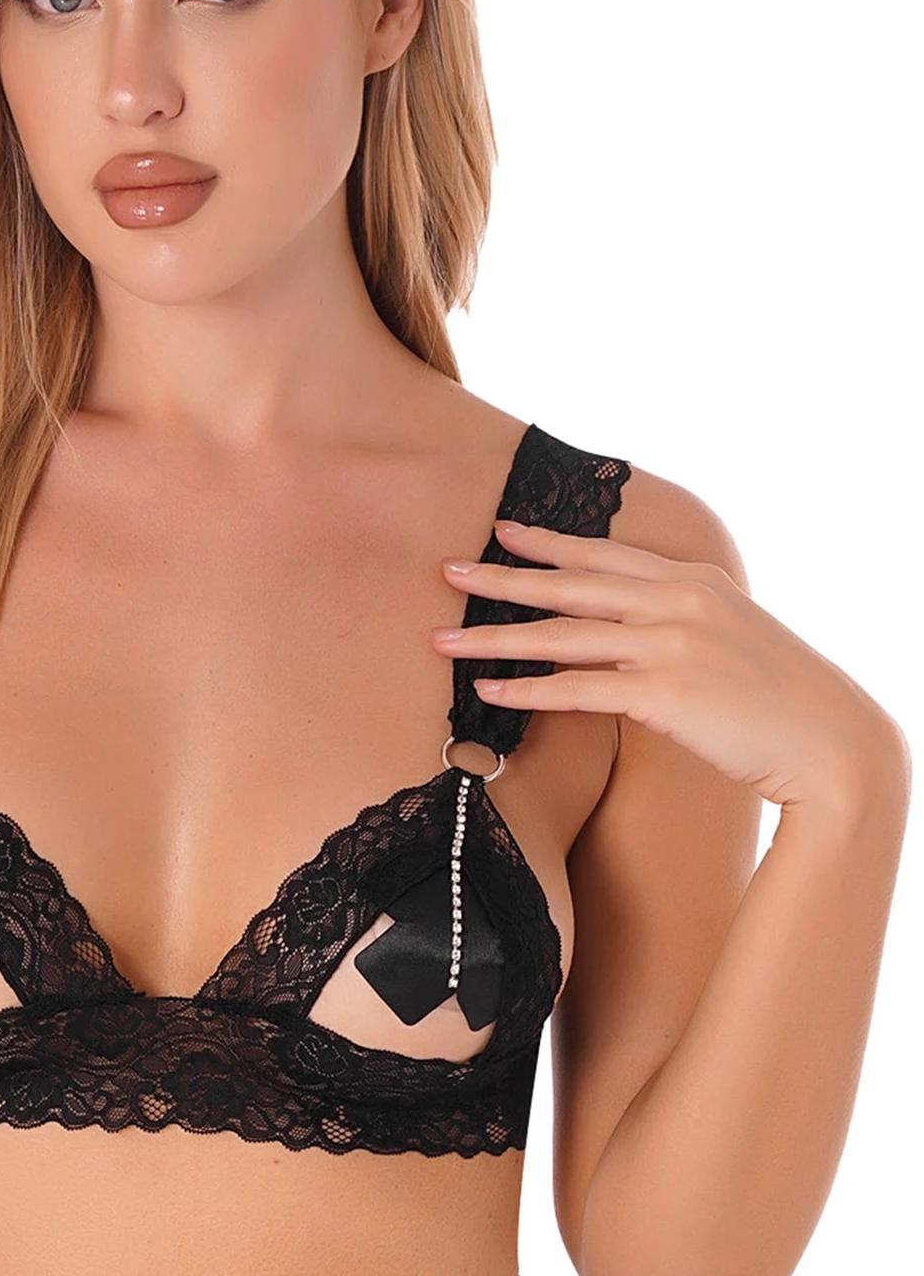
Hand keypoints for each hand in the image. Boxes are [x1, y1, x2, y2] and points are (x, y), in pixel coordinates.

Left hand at [429, 519, 906, 816]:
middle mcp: (677, 602)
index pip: (605, 554)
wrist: (833, 744)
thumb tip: (625, 627)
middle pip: (569, 584)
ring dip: (494, 637)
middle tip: (446, 571)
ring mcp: (670, 644)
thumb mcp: (730, 634)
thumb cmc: (779, 697)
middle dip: (502, 577)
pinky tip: (487, 691)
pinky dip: (528, 689)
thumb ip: (677, 619)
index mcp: (692, 581)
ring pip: (561, 635)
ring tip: (441, 639)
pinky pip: (578, 689)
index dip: (549, 542)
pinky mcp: (664, 694)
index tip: (501, 531)